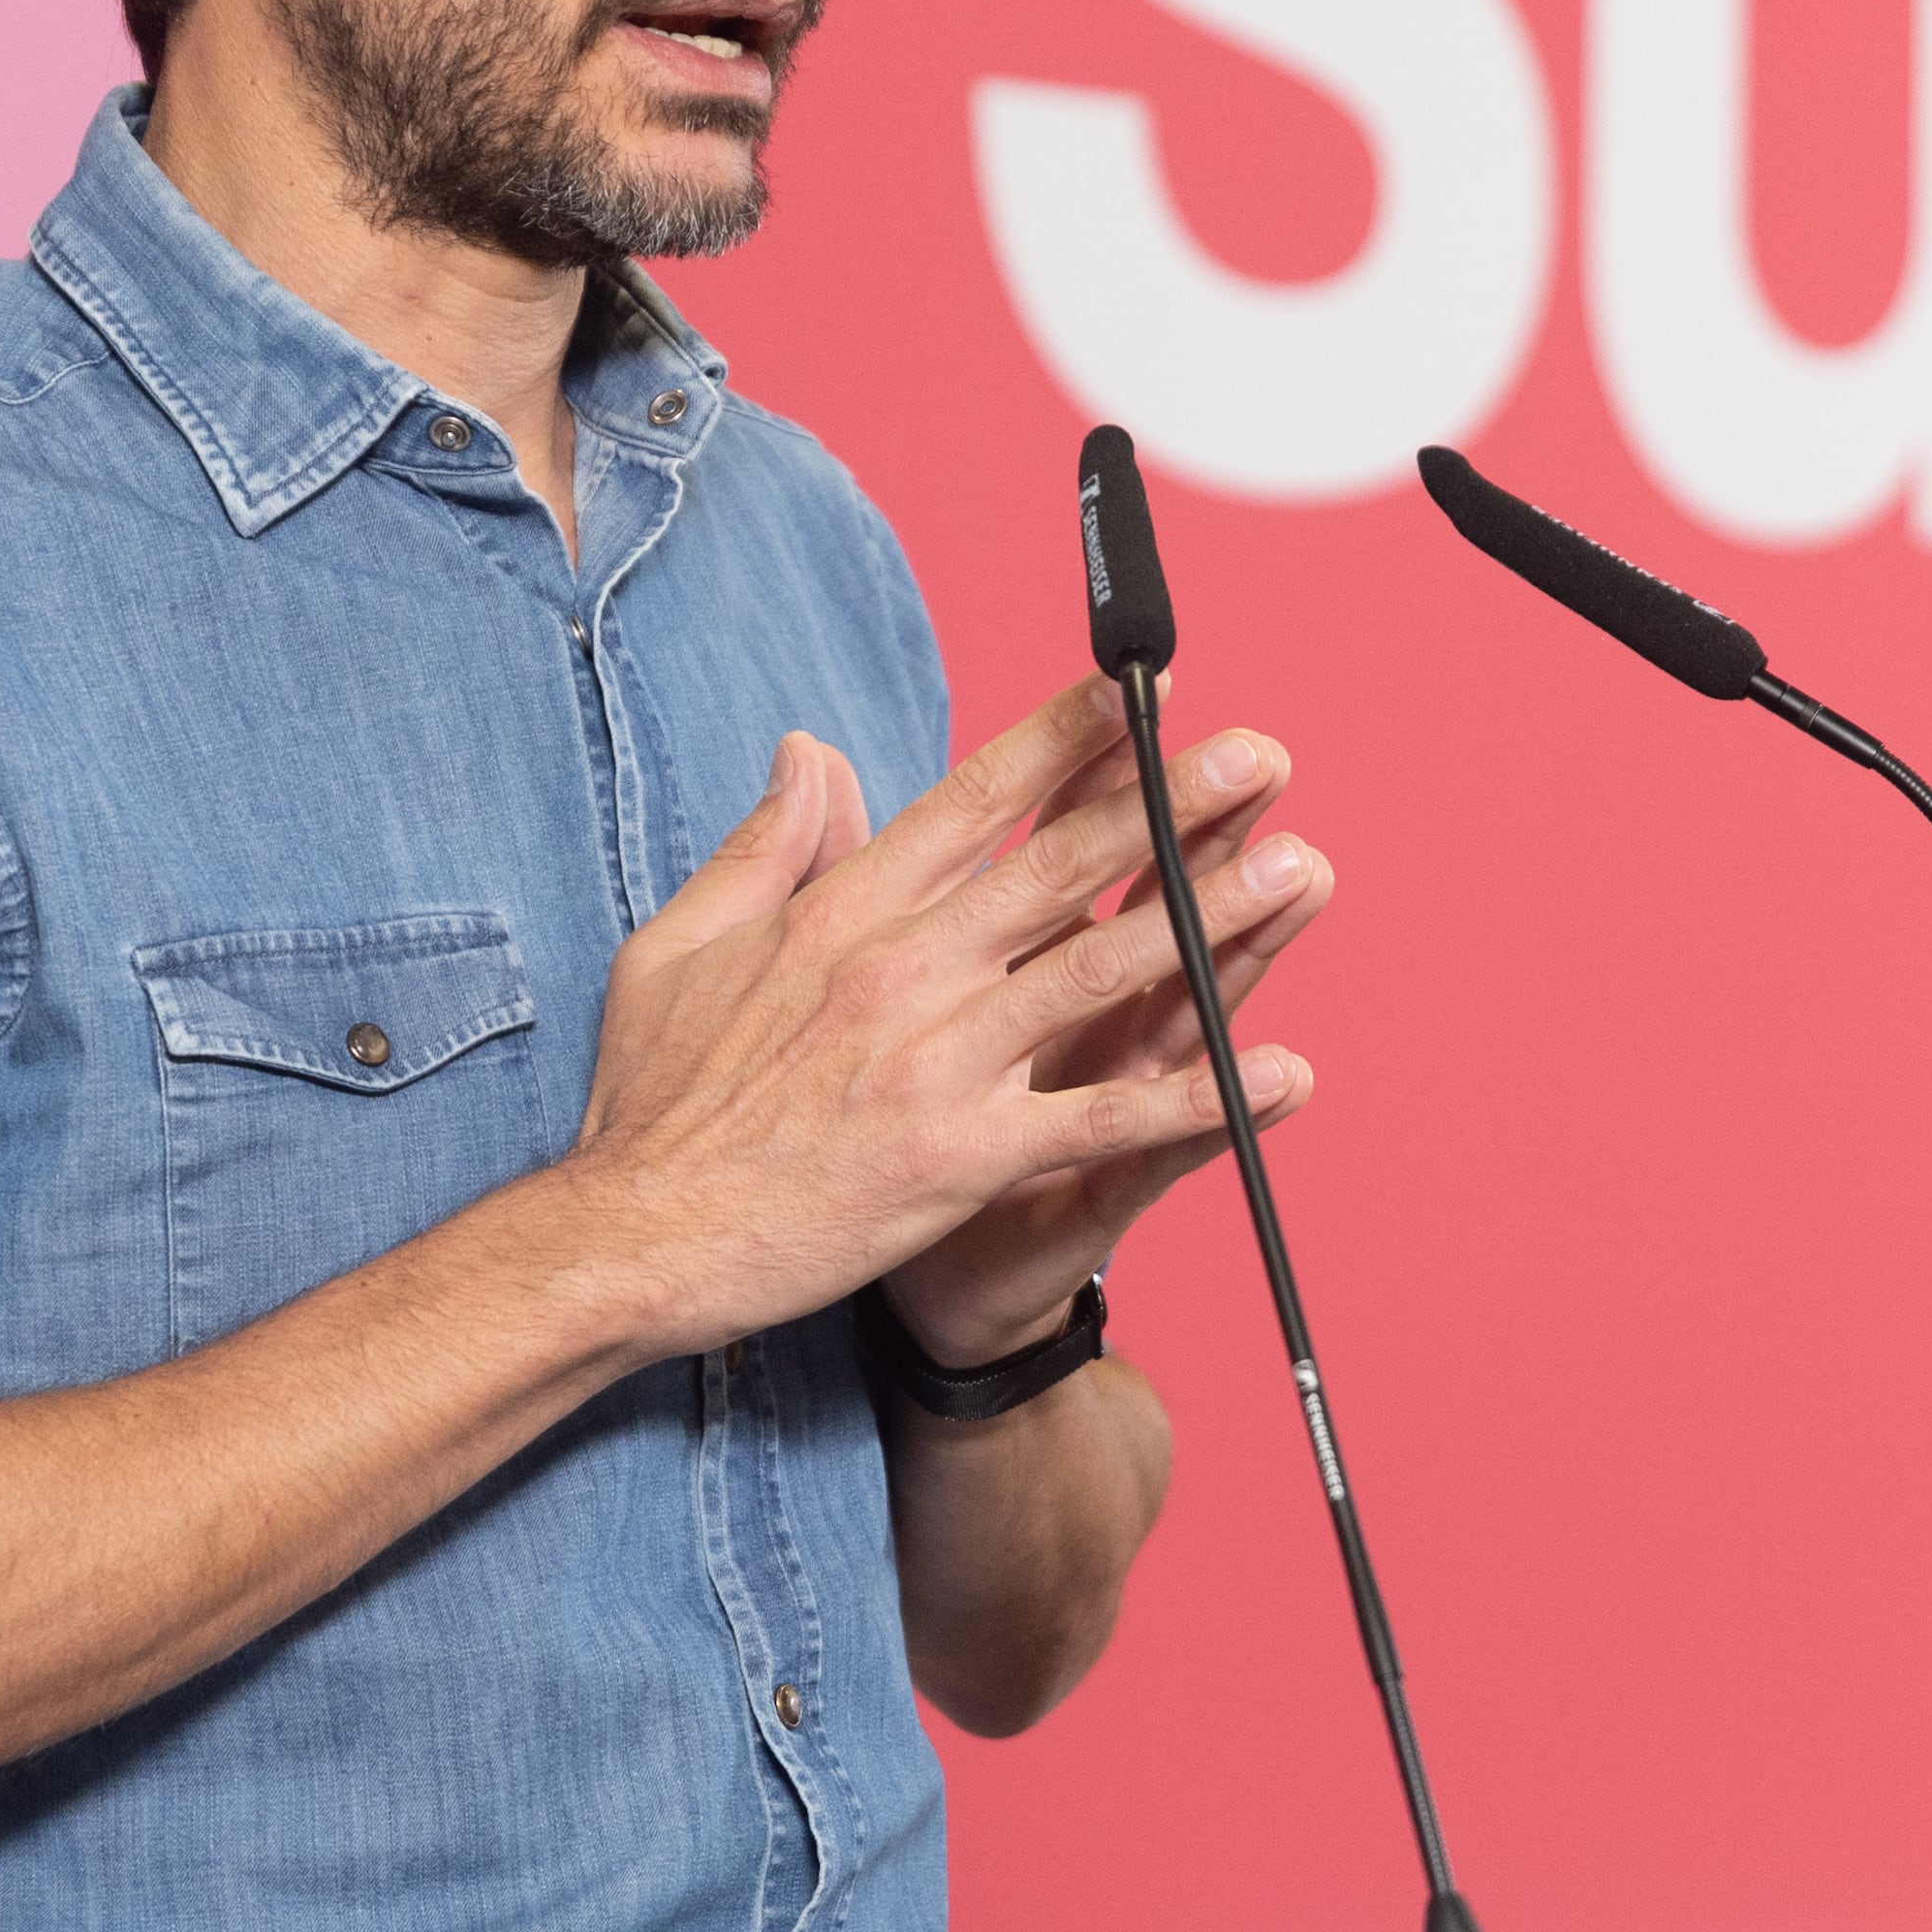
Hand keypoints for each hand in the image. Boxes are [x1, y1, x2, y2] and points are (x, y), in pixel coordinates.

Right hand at [561, 678, 1319, 1362]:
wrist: (635, 1238)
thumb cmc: (654, 1100)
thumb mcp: (680, 941)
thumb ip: (765, 843)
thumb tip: (813, 749)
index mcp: (843, 910)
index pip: (975, 799)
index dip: (1066, 739)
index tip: (1138, 693)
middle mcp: (902, 967)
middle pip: (1061, 864)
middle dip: (1170, 800)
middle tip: (1257, 753)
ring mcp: (939, 1060)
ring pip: (1100, 969)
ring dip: (1208, 917)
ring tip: (1296, 868)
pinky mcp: (964, 1156)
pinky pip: (1103, 1117)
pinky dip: (1197, 1096)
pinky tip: (1277, 1074)